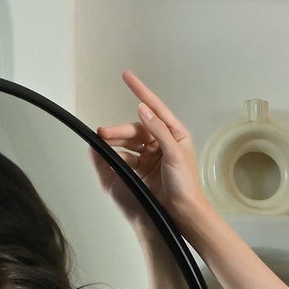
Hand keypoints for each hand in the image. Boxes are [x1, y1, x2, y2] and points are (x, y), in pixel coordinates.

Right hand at [97, 71, 209, 227]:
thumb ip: (159, 130)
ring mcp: (151, 156)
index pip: (154, 107)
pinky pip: (125, 156)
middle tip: (104, 132)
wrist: (183, 212)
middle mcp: (162, 142)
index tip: (126, 76)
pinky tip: (107, 153)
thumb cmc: (186, 184)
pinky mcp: (142, 169)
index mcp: (175, 134)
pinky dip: (115, 154)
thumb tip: (144, 109)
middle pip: (136, 128)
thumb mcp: (175, 153)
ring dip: (115, 140)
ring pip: (128, 141)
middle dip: (119, 129)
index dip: (140, 91)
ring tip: (102, 142)